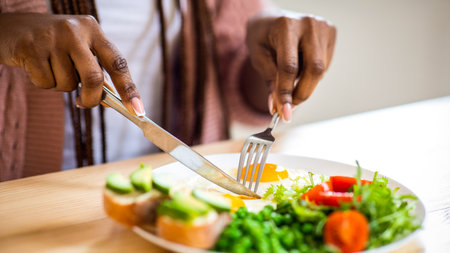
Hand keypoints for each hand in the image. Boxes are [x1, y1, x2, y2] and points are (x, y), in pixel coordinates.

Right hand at [0, 13, 144, 115]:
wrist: (11, 28)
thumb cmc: (54, 44)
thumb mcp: (79, 49)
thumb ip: (95, 70)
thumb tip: (112, 101)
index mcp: (93, 30)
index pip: (118, 63)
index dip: (129, 89)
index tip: (138, 110)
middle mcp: (75, 31)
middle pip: (94, 77)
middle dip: (91, 98)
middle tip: (83, 103)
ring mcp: (52, 38)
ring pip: (68, 84)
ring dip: (62, 87)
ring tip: (51, 68)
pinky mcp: (31, 48)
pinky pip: (46, 83)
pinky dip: (44, 83)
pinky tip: (36, 66)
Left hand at [246, 10, 335, 121]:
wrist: (271, 19)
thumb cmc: (262, 37)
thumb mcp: (258, 57)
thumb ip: (269, 81)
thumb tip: (277, 108)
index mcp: (285, 25)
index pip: (289, 65)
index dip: (287, 92)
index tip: (284, 113)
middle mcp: (308, 23)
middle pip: (314, 69)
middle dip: (302, 93)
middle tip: (290, 107)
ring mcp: (323, 26)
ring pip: (321, 70)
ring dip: (305, 82)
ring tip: (289, 76)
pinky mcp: (331, 32)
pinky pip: (325, 65)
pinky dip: (311, 74)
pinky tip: (300, 65)